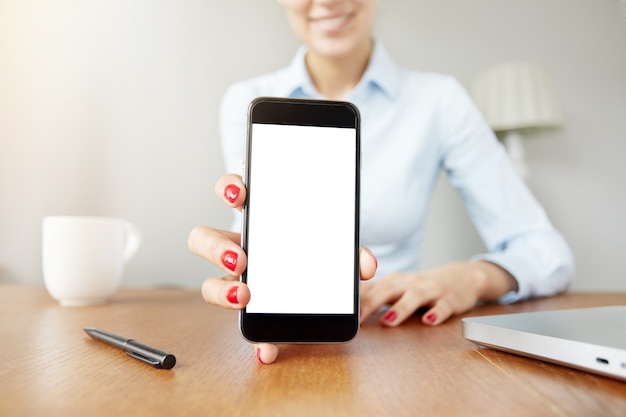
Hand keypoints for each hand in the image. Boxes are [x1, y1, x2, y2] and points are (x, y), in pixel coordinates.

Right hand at [188, 174, 377, 363]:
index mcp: (259, 221)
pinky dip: (258, 340)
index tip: (240, 195)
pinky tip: (269, 349)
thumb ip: (351, 253)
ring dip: (221, 291)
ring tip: (245, 295)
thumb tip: (367, 266)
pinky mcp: (251, 312)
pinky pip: (246, 327)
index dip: (228, 189)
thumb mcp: (336, 249)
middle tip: (242, 259)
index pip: (233, 193)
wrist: (324, 289)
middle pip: (203, 238)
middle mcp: (240, 249)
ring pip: (209, 283)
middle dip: (215, 247)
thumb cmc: (319, 255)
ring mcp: (239, 281)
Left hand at [359, 261, 517, 326]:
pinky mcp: (450, 299)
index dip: (356, 297)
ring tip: (389, 321)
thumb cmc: (421, 286)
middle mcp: (410, 283)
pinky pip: (444, 306)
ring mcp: (431, 290)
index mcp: (395, 282)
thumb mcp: (397, 288)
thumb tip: (348, 302)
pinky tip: (429, 320)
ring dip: (401, 308)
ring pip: (415, 296)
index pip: (371, 287)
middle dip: (372, 303)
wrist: (462, 277)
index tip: (343, 307)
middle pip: (389, 289)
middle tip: (358, 318)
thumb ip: (374, 295)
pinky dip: (437, 313)